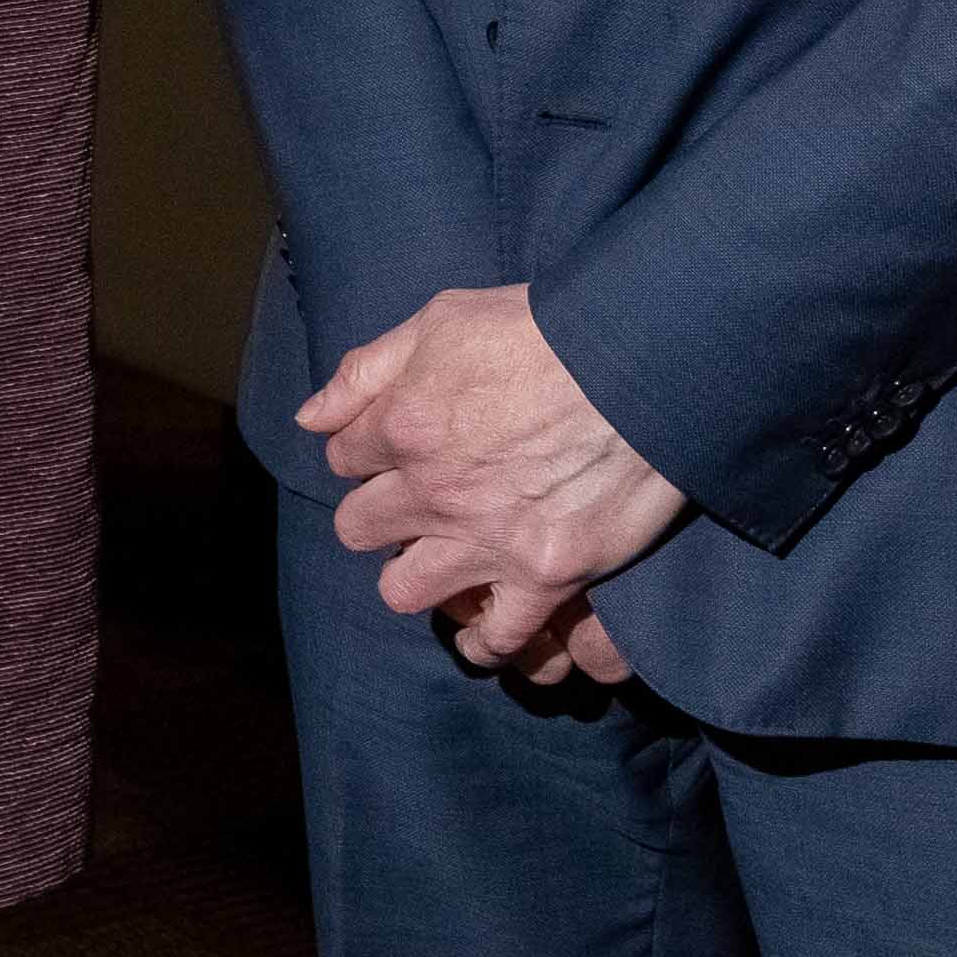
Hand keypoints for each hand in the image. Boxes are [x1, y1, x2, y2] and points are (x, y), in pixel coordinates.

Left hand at [301, 284, 687, 677]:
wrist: (647, 362)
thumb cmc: (546, 328)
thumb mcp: (444, 319)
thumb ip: (367, 370)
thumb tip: (310, 418)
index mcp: (402, 424)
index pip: (342, 459)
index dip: (366, 454)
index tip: (398, 448)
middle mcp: (432, 490)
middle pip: (359, 529)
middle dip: (379, 516)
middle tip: (418, 504)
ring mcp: (487, 540)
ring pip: (404, 591)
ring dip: (416, 578)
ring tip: (445, 562)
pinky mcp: (546, 576)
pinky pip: (495, 637)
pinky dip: (487, 638)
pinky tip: (487, 624)